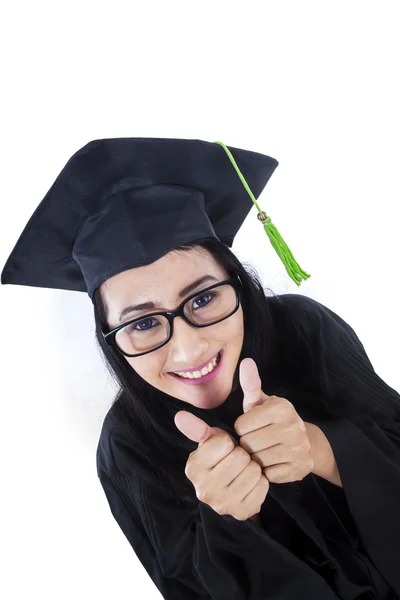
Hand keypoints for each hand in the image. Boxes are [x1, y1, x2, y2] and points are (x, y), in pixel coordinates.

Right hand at [174, 411, 269, 520]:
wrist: (228, 492)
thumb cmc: (218, 460)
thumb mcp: (208, 443)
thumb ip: (196, 428)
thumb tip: (180, 415)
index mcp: (193, 469)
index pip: (224, 442)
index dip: (228, 443)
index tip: (224, 451)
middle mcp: (204, 490)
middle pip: (241, 457)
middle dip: (242, 455)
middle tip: (235, 463)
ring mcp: (223, 504)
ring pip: (253, 471)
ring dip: (252, 468)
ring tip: (242, 472)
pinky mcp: (242, 512)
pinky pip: (263, 485)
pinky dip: (260, 482)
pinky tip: (249, 484)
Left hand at [234, 358, 313, 483]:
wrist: (306, 442)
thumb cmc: (273, 420)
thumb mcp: (261, 401)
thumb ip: (251, 384)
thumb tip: (246, 361)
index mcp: (281, 408)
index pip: (241, 426)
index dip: (242, 428)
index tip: (251, 427)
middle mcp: (293, 427)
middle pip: (248, 444)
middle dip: (248, 444)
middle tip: (257, 440)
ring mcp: (298, 449)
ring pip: (258, 460)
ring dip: (256, 458)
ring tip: (264, 450)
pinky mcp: (300, 469)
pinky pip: (269, 475)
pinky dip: (267, 471)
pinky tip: (273, 462)